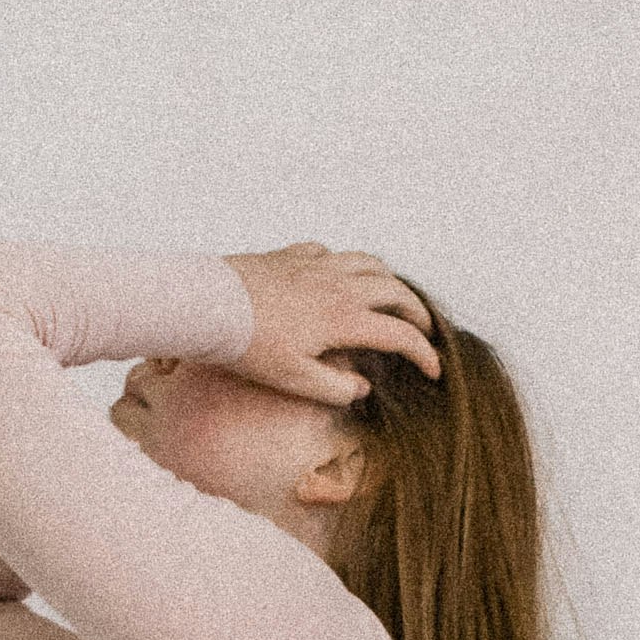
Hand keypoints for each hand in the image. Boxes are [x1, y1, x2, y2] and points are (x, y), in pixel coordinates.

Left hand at [219, 241, 440, 402]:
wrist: (206, 304)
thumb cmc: (246, 345)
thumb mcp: (292, 379)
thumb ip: (333, 388)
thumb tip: (361, 388)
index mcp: (345, 318)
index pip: (400, 335)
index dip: (424, 354)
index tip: (433, 371)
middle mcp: (339, 285)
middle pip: (396, 291)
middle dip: (416, 313)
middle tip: (423, 330)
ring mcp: (316, 265)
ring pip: (369, 262)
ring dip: (388, 280)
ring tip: (392, 296)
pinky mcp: (291, 255)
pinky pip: (331, 252)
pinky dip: (346, 263)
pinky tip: (339, 274)